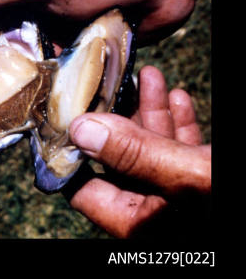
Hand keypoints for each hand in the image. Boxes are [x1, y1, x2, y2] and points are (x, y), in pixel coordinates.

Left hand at [65, 66, 210, 237]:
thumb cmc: (233, 198)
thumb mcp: (188, 177)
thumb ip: (135, 155)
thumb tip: (81, 130)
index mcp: (136, 219)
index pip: (83, 187)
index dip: (70, 152)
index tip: (64, 114)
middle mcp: (150, 209)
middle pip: (116, 158)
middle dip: (114, 116)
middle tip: (103, 81)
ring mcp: (174, 195)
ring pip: (151, 148)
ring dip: (149, 110)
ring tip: (145, 75)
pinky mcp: (198, 181)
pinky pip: (181, 150)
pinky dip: (177, 122)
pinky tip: (175, 95)